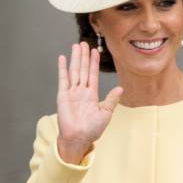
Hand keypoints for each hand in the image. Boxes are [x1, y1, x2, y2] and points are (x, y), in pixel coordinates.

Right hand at [56, 42, 122, 162]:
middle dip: (84, 56)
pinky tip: (62, 58)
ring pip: (74, 71)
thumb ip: (111, 100)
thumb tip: (120, 88)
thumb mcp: (105, 113)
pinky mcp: (63, 95)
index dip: (94, 63)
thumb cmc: (92, 130)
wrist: (79, 138)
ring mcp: (71, 92)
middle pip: (83, 69)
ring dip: (75, 58)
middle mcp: (81, 91)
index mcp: (91, 95)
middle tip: (84, 43)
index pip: (93, 74)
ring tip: (76, 46)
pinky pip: (63, 79)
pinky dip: (62, 68)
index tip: (95, 51)